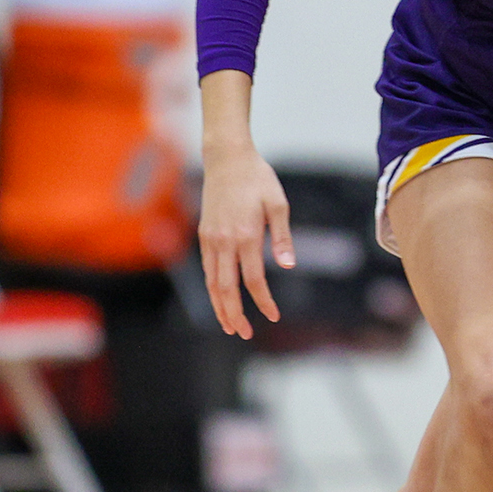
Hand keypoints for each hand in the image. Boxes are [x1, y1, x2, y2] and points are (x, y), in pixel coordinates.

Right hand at [198, 147, 293, 339]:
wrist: (226, 158)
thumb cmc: (257, 178)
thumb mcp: (278, 203)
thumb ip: (282, 237)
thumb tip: (288, 266)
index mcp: (246, 234)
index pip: (253, 279)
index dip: (263, 301)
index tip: (273, 316)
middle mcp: (224, 240)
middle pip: (226, 288)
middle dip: (235, 314)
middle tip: (245, 334)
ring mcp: (211, 239)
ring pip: (212, 283)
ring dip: (220, 307)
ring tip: (230, 326)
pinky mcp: (204, 235)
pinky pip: (207, 270)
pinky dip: (212, 290)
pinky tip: (220, 300)